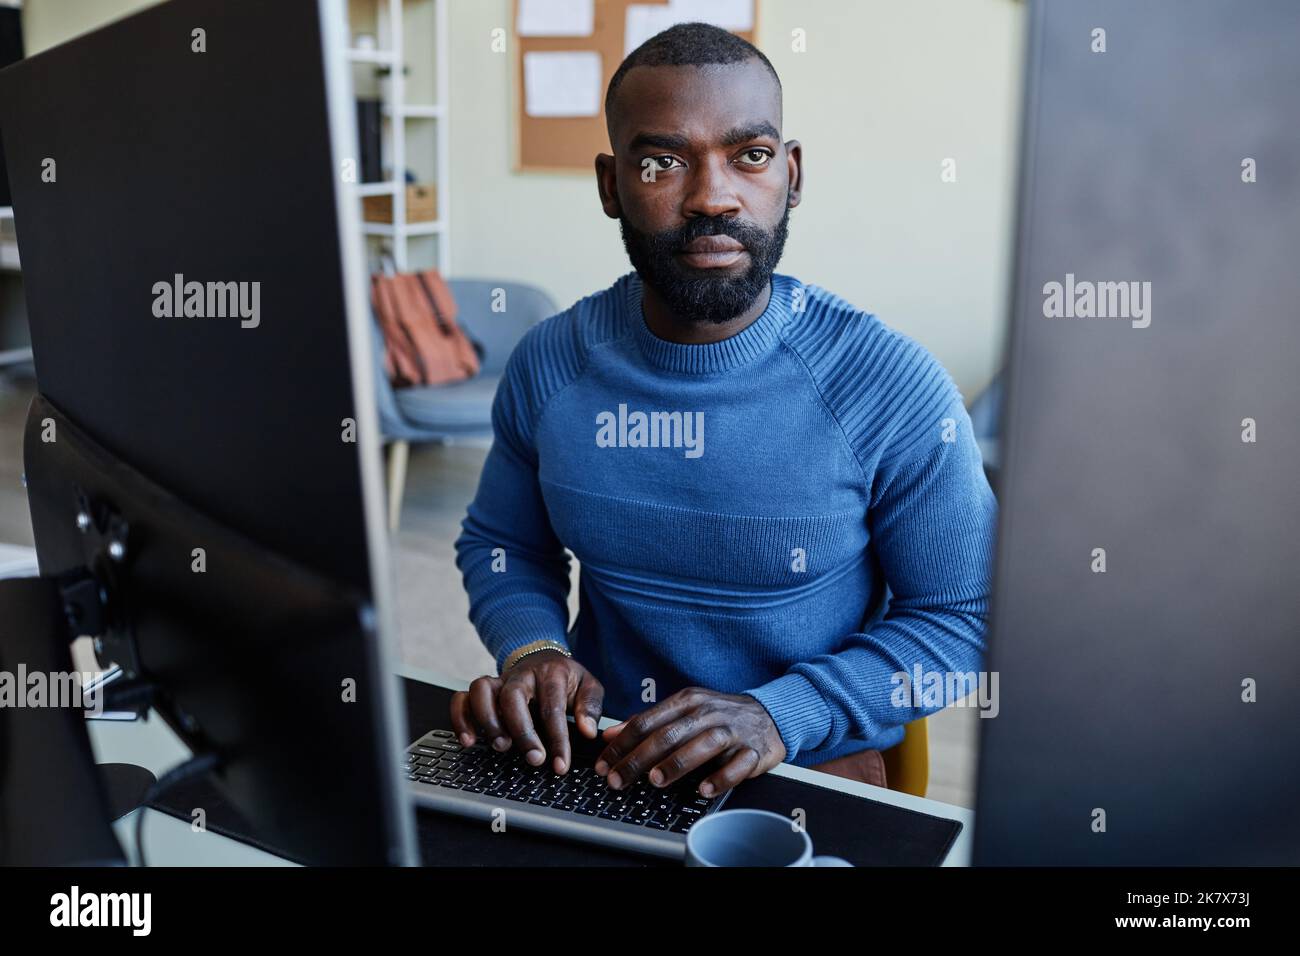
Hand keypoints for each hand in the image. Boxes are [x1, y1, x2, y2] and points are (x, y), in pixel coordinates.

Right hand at [449, 650, 603, 774]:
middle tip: (534, 758)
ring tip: (501, 746)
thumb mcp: (588, 685)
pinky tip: (469, 740)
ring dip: (488, 721)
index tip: (560, 764)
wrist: (544, 658)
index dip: (557, 739)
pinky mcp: (482, 690)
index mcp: (550, 673)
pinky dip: (460, 718)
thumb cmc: (565, 678)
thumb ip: (590, 706)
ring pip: (481, 690)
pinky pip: (461, 698)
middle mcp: (521, 674)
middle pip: (513, 696)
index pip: (552, 707)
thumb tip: (588, 730)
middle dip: (522, 731)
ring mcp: (498, 681)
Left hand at [594, 687, 785, 796]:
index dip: (622, 744)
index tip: (604, 763)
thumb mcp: (683, 710)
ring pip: (702, 745)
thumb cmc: (719, 715)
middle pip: (668, 735)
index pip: (647, 721)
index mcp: (687, 701)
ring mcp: (732, 731)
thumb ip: (648, 721)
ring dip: (677, 763)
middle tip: (618, 778)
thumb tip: (611, 734)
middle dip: (639, 758)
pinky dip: (721, 776)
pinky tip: (704, 788)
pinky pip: (737, 764)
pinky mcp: (753, 750)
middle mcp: (707, 713)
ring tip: (655, 780)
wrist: (770, 713)